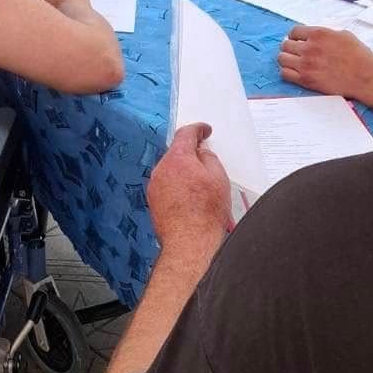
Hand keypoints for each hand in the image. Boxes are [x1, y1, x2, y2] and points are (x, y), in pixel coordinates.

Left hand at [148, 123, 231, 248]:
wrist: (190, 242)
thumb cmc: (206, 213)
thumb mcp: (218, 178)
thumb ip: (209, 158)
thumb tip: (202, 154)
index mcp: (178, 158)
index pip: (185, 134)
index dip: (197, 129)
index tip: (204, 130)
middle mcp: (161, 169)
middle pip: (176, 153)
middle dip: (190, 154)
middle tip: (206, 159)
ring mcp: (154, 186)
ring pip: (170, 170)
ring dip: (183, 172)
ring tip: (201, 187)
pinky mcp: (153, 201)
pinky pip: (166, 186)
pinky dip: (177, 187)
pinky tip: (190, 199)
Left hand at [277, 26, 372, 97]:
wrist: (364, 76)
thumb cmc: (359, 56)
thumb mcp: (344, 35)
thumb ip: (326, 34)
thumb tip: (317, 36)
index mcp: (318, 34)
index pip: (294, 31)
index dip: (294, 36)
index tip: (296, 41)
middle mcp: (309, 48)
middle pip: (285, 45)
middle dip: (290, 48)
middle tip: (295, 53)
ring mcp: (306, 64)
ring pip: (282, 59)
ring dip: (286, 59)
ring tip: (294, 62)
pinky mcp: (306, 80)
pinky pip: (285, 74)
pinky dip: (287, 72)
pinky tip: (294, 72)